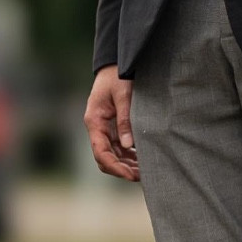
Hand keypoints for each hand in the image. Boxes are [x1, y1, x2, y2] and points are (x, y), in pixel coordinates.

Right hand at [84, 65, 138, 181]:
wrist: (118, 64)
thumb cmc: (119, 76)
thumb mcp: (124, 95)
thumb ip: (125, 120)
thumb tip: (129, 146)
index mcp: (95, 121)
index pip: (101, 152)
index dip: (115, 167)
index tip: (130, 176)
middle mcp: (98, 128)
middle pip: (106, 157)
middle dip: (122, 169)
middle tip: (142, 177)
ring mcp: (106, 129)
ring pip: (114, 155)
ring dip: (128, 165)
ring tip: (146, 171)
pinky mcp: (115, 128)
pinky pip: (121, 148)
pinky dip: (131, 157)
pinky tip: (144, 161)